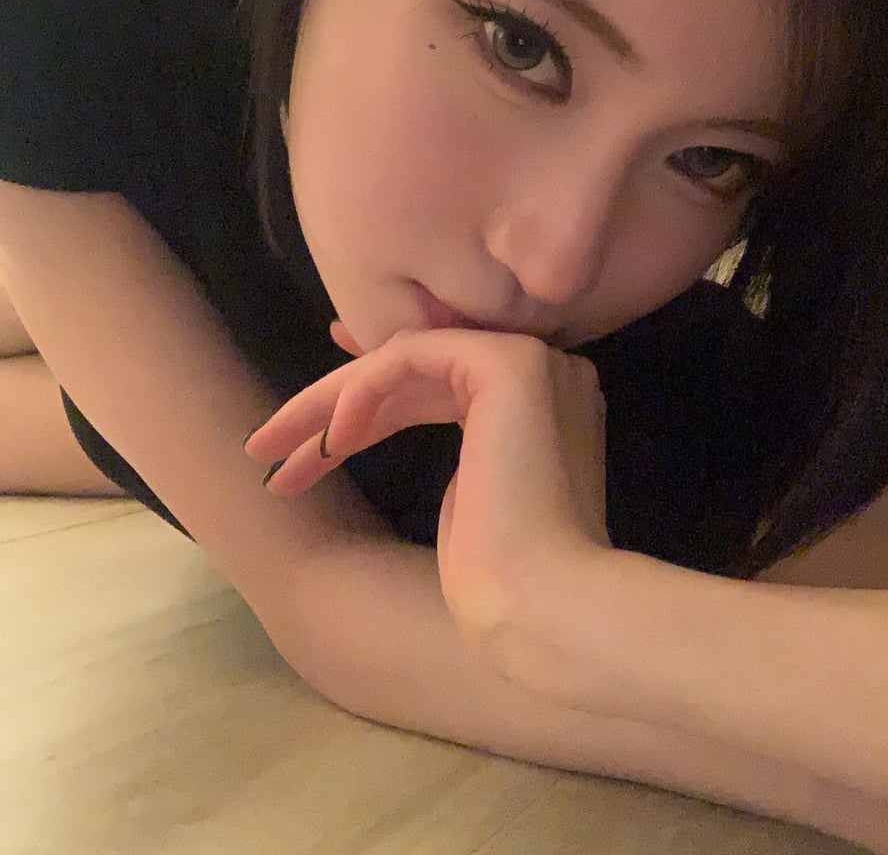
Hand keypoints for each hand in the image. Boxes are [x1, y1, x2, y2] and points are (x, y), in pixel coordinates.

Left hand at [243, 320, 611, 659]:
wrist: (542, 605)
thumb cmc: (502, 576)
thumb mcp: (465, 497)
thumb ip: (456, 450)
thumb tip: (403, 422)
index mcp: (545, 405)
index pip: (439, 383)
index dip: (368, 394)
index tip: (309, 418)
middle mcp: (548, 371)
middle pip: (415, 373)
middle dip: (332, 407)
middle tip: (266, 445)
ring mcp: (533, 360)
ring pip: (405, 357)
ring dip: (329, 400)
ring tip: (268, 450)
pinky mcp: (509, 363)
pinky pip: (412, 354)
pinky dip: (362, 389)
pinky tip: (332, 438)